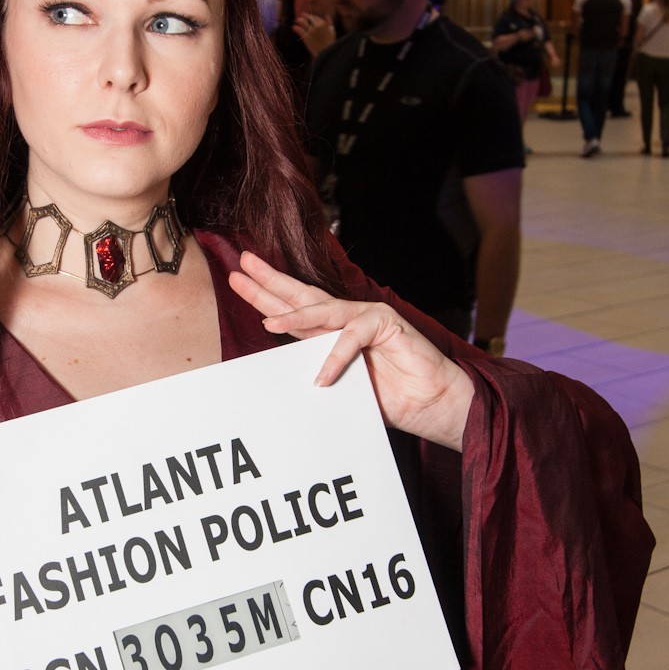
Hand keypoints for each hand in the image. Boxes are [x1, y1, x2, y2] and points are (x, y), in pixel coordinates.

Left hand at [229, 252, 473, 452]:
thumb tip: (277, 378)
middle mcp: (345, 318)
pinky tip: (322, 377)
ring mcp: (366, 316)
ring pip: (324, 309)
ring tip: (267, 321)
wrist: (430, 404)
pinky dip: (336, 357)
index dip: (265, 295)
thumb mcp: (339, 387)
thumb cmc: (388, 398)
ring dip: (295, 314)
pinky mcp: (387, 323)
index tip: (238, 282)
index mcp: (330, 331)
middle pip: (302, 295)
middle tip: (245, 265)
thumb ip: (313, 374)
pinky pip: (353, 336)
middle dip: (271, 281)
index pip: (292, 309)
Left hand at [293, 13, 336, 56]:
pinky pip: (299, 30)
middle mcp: (317, 26)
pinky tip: (294, 27)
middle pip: (309, 18)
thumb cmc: (330, 43)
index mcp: (323, 24)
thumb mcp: (332, 31)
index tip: (308, 17)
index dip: (311, 16)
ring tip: (296, 20)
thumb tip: (327, 15)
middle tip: (301, 15)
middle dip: (304, 16)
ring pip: (303, 22)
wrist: (327, 53)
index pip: (315, 17)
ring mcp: (311, 32)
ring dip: (299, 20)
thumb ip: (330, 22)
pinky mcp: (306, 38)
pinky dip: (296, 28)